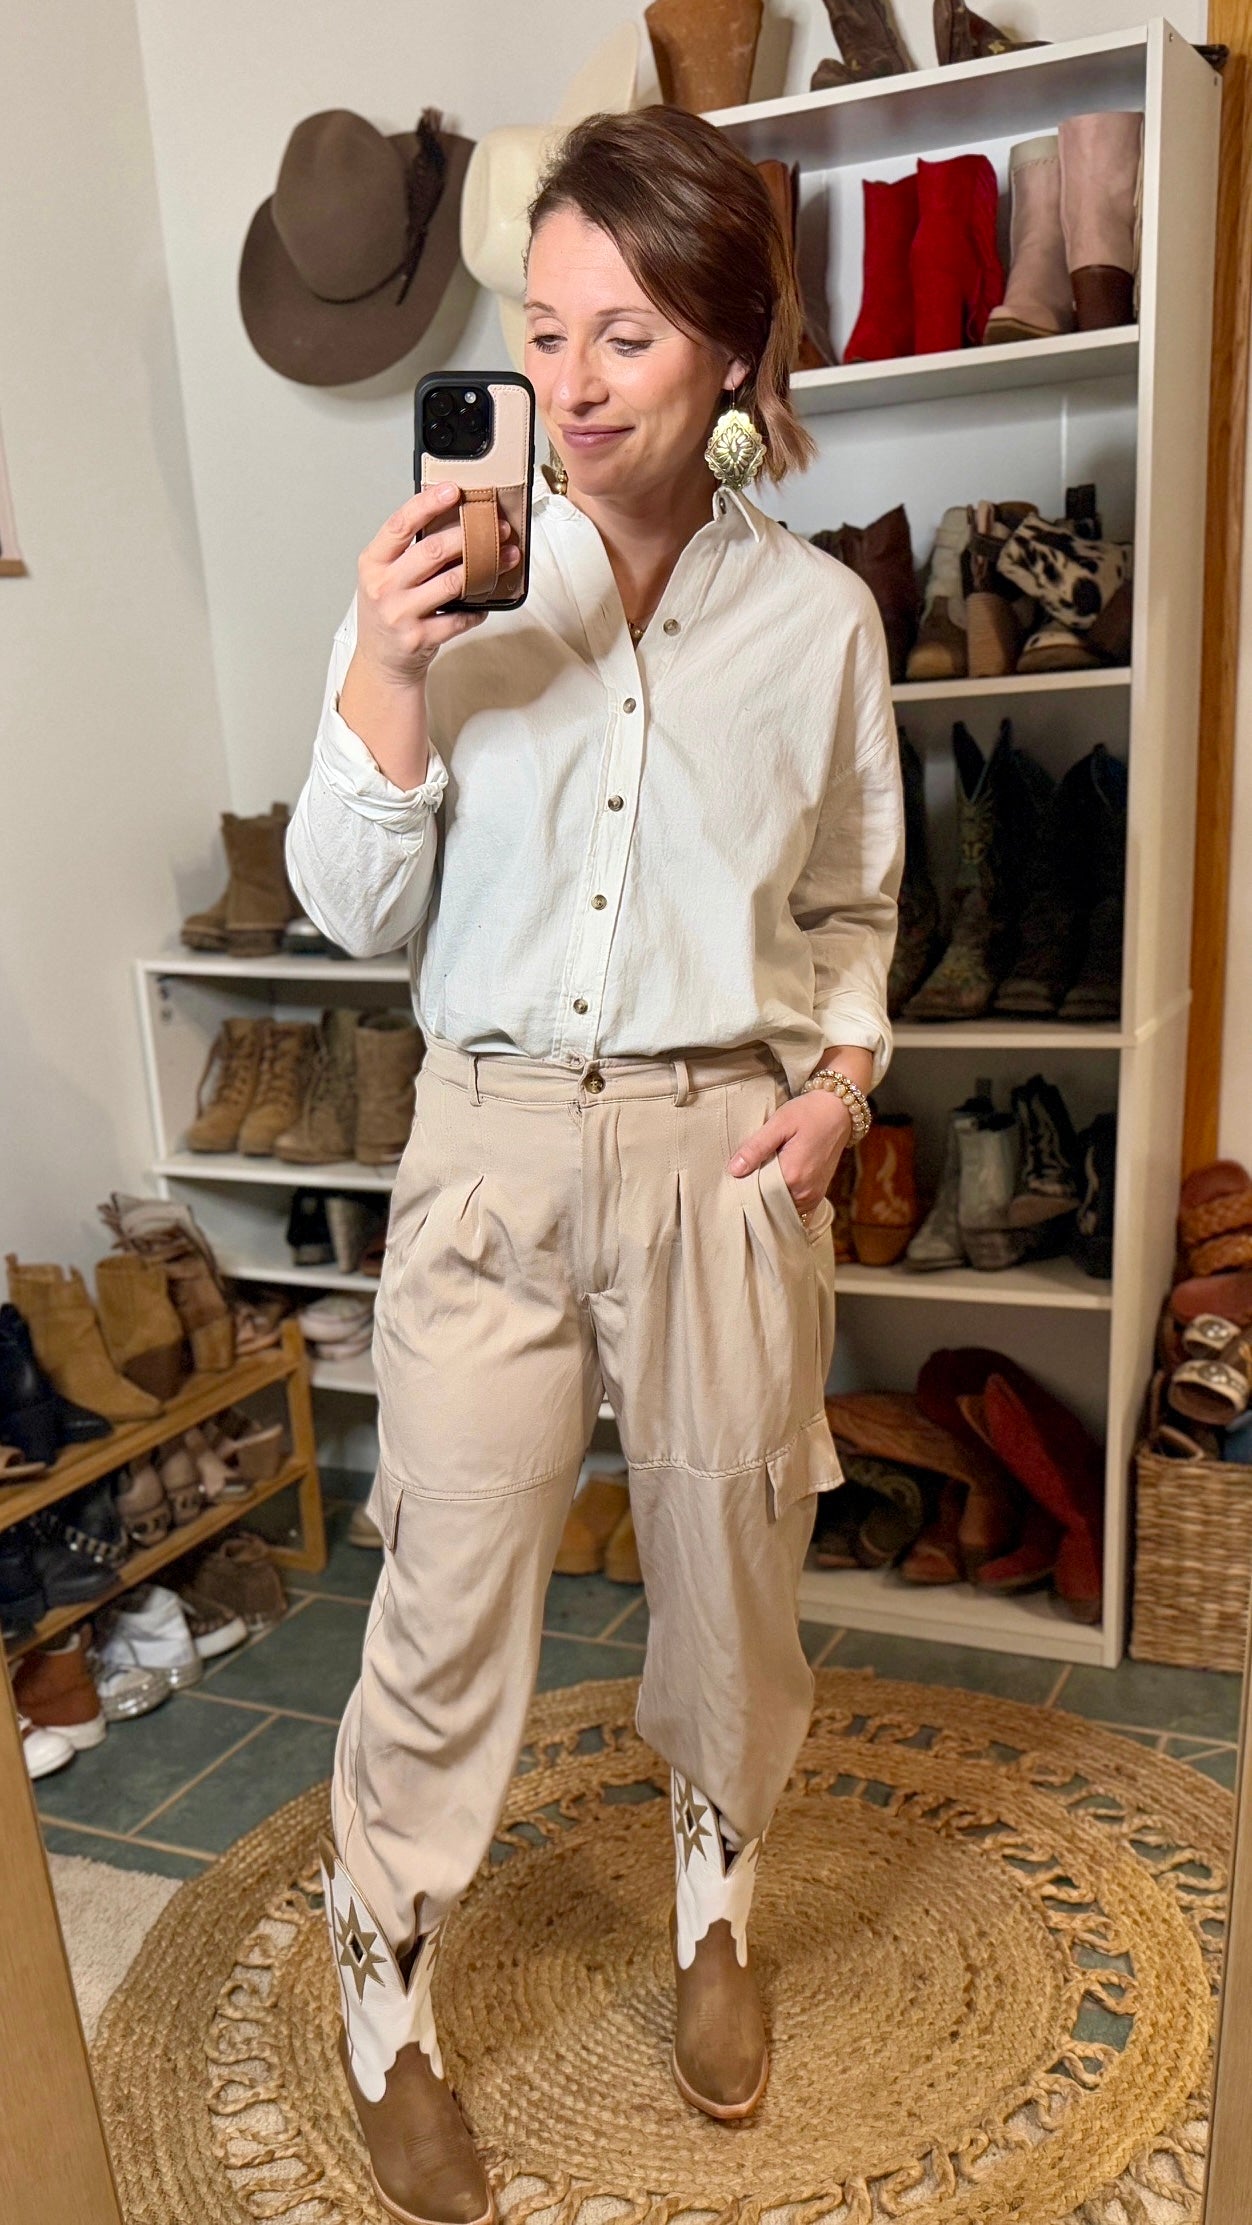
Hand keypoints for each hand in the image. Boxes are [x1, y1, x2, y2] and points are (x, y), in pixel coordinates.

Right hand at [354, 482, 520, 687]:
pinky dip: (478, 608)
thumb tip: (453, 518)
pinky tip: (487, 601)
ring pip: (451, 582)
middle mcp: (382, 587)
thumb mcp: (384, 576)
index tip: (454, 490)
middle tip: (496, 527)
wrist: (382, 662)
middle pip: (431, 551)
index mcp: (373, 563)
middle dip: (470, 535)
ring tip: (507, 556)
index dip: (428, 504)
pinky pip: (459, 618)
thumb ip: (408, 550)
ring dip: (485, 568)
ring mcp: (400, 614)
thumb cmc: (389, 611)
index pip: (400, 524)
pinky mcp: (419, 638)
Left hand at [726, 1090, 852, 1217]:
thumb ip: (756, 1148)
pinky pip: (795, 1208)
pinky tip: (776, 1185)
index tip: (737, 1174)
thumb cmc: (809, 1113)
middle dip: (756, 1193)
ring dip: (769, 1197)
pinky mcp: (817, 1194)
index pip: (757, 1194)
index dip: (744, 1185)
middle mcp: (805, 1192)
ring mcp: (813, 1196)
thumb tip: (734, 1170)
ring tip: (762, 1176)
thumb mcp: (779, 1123)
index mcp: (793, 1175)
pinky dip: (783, 1200)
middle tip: (748, 1173)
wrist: (839, 1111)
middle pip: (769, 1203)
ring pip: (781, 1207)